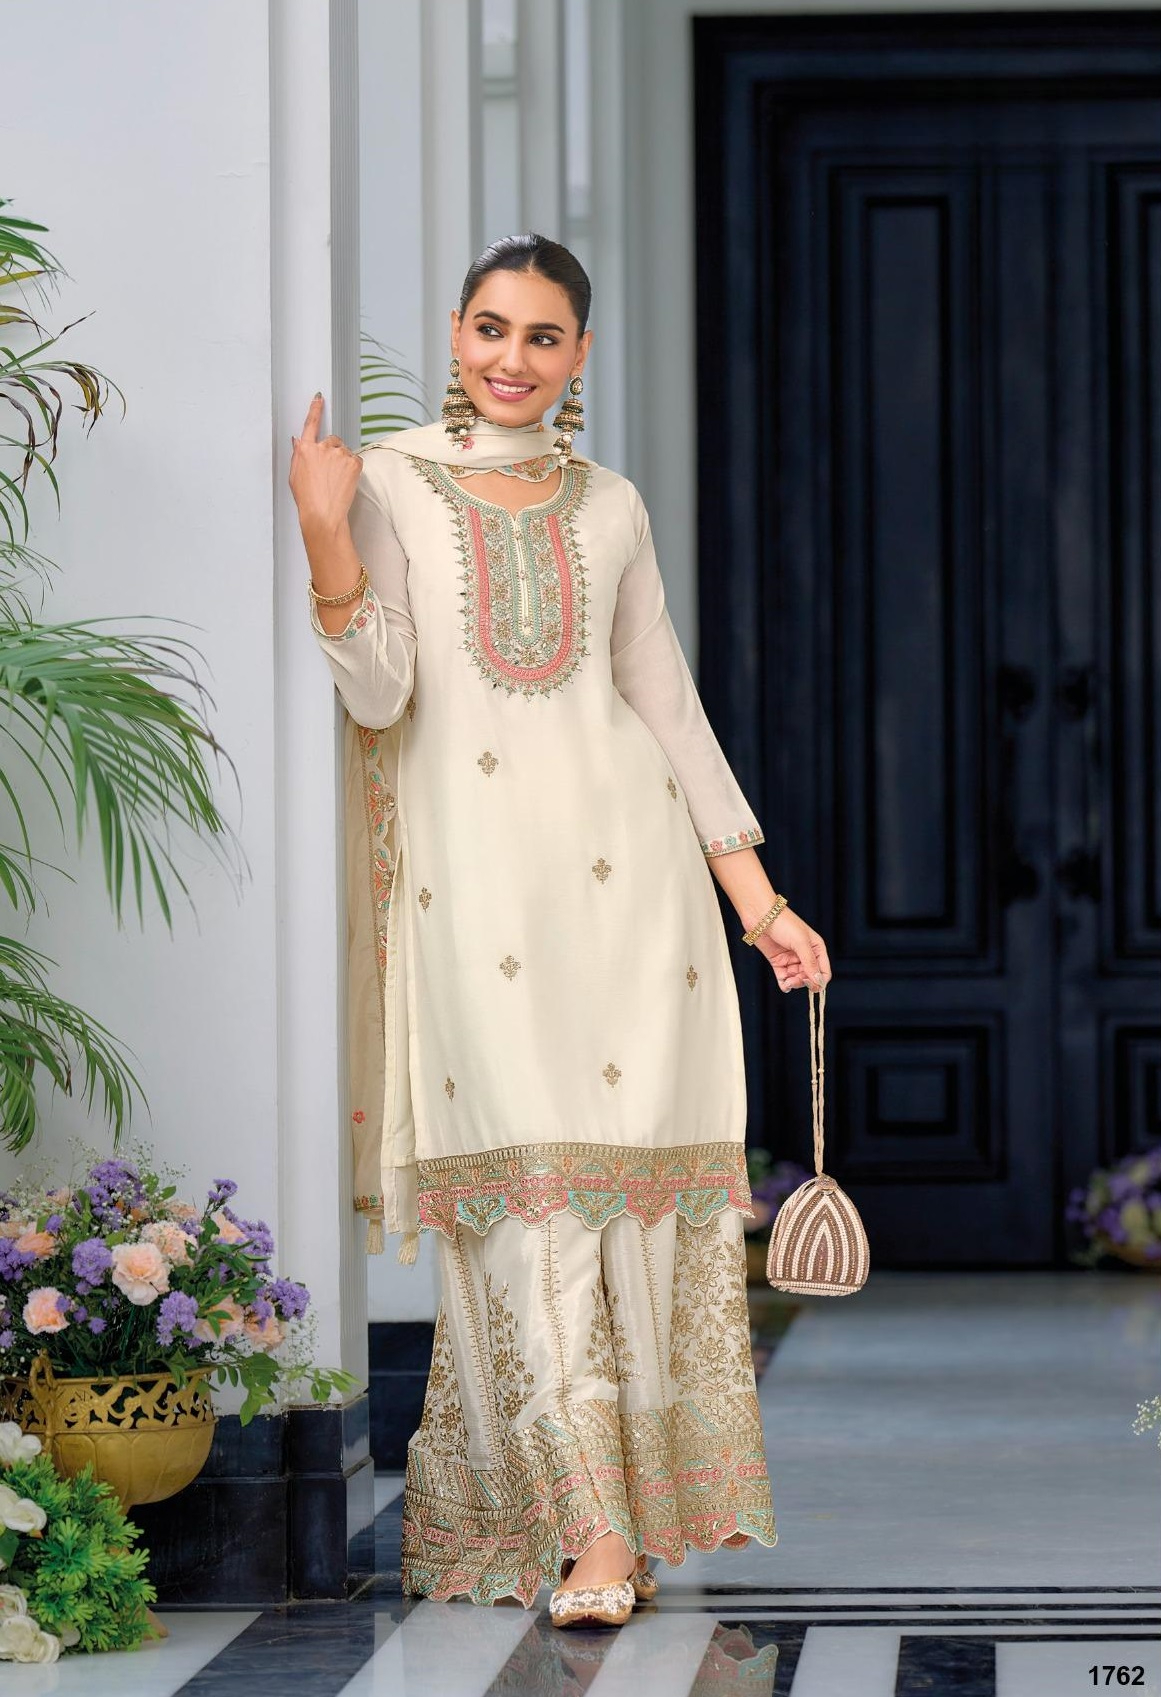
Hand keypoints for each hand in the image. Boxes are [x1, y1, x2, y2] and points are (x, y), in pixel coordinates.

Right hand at [288, 393, 362, 537]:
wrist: (323, 514)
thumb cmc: (308, 499)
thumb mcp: (295, 475)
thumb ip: (298, 455)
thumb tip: (299, 443)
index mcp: (305, 449)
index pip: (311, 423)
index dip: (315, 409)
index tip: (319, 398)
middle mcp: (322, 447)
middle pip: (331, 440)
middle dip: (331, 451)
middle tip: (329, 472)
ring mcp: (339, 454)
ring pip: (343, 451)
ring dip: (341, 461)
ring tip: (335, 480)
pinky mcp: (353, 462)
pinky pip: (355, 459)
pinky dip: (351, 468)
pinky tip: (343, 480)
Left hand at [752, 907, 831, 993]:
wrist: (761, 915)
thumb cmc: (784, 923)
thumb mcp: (800, 942)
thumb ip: (810, 963)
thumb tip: (818, 981)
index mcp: (816, 948)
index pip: (823, 971)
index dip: (819, 981)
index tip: (812, 986)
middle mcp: (805, 954)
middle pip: (810, 977)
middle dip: (803, 982)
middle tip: (794, 980)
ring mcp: (791, 959)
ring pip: (797, 979)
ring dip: (793, 983)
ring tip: (787, 981)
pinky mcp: (778, 961)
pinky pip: (784, 977)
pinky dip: (784, 984)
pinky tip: (784, 985)